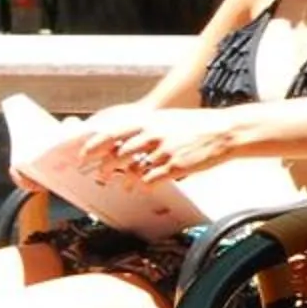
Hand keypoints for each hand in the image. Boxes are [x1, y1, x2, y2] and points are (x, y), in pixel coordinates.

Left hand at [76, 105, 233, 181]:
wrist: (223, 131)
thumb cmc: (195, 126)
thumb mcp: (167, 120)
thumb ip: (145, 129)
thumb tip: (125, 140)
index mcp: (149, 121)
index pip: (112, 132)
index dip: (94, 145)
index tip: (83, 153)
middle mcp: (153, 134)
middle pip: (118, 153)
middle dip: (104, 166)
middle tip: (99, 174)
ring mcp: (164, 150)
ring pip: (132, 168)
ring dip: (123, 179)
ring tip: (121, 184)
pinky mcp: (175, 165)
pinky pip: (151, 179)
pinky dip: (143, 185)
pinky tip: (142, 188)